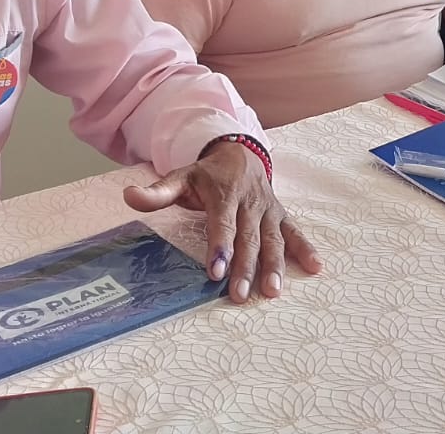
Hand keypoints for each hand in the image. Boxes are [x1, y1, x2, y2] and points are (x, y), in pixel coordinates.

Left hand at [124, 140, 322, 303]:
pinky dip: (305, 249)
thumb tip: (129, 196)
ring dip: (276, 265)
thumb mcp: (181, 176)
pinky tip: (316, 267)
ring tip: (273, 291)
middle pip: (248, 238)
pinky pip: (294, 231)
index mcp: (224, 194)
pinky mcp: (280, 214)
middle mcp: (250, 202)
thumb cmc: (206, 174)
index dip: (219, 246)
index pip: (222, 223)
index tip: (214, 271)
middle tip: (240, 294)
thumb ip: (157, 191)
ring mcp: (268, 209)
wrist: (240, 150)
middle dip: (245, 266)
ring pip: (273, 239)